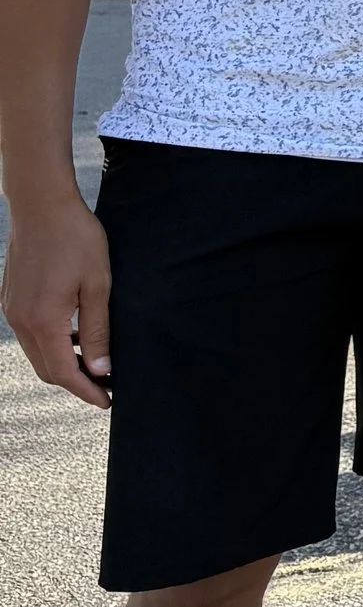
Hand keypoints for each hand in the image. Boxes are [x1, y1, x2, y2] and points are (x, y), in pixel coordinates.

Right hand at [2, 188, 112, 406]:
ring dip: (62, 362)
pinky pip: (30, 334)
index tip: (107, 401)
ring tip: (94, 362)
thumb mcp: (97, 285)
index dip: (86, 391)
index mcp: (43, 320)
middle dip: (75, 383)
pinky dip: (51, 344)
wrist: (41, 205)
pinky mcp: (10, 300)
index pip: (64, 373)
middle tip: (105, 386)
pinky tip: (74, 335)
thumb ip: (98, 331)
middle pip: (46, 369)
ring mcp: (11, 310)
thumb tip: (101, 369)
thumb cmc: (75, 239)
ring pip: (37, 353)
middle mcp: (20, 321)